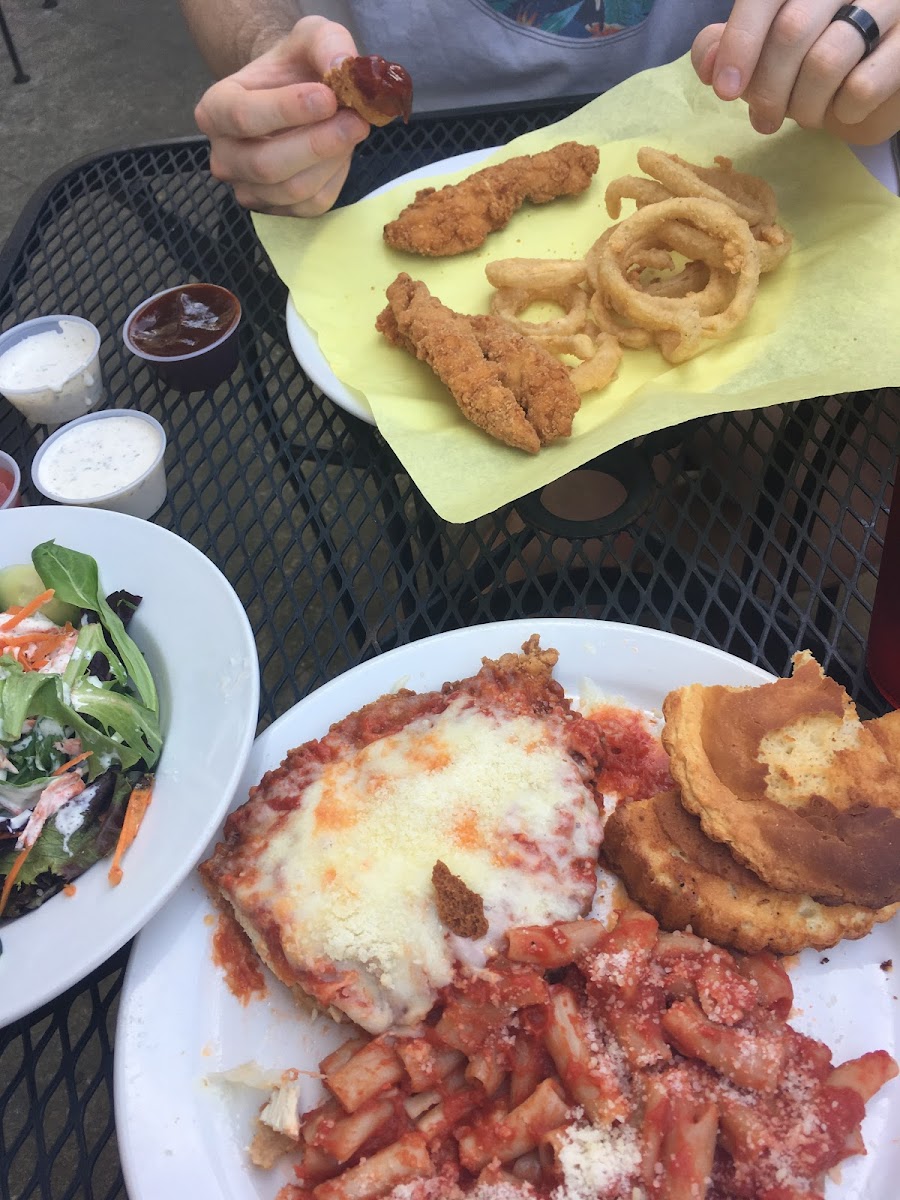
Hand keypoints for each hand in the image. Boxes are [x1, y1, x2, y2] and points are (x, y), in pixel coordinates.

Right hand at [194, 15, 369, 215]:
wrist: (295, 95)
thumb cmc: (294, 68)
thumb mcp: (310, 38)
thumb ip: (326, 43)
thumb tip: (343, 68)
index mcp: (215, 109)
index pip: (243, 116)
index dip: (287, 110)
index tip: (328, 97)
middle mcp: (224, 155)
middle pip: (266, 165)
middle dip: (317, 145)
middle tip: (356, 121)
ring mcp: (249, 189)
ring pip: (293, 190)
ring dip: (332, 161)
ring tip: (353, 128)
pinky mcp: (279, 209)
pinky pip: (313, 205)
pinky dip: (336, 178)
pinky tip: (341, 152)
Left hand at [692, 1, 899, 143]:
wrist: (880, 75)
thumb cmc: (819, 54)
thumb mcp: (771, 47)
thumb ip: (733, 45)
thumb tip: (708, 66)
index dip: (740, 42)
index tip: (725, 89)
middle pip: (790, 31)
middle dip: (767, 89)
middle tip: (763, 120)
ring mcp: (889, 4)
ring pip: (825, 62)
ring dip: (804, 106)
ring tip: (805, 114)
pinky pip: (861, 87)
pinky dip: (842, 112)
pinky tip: (845, 109)